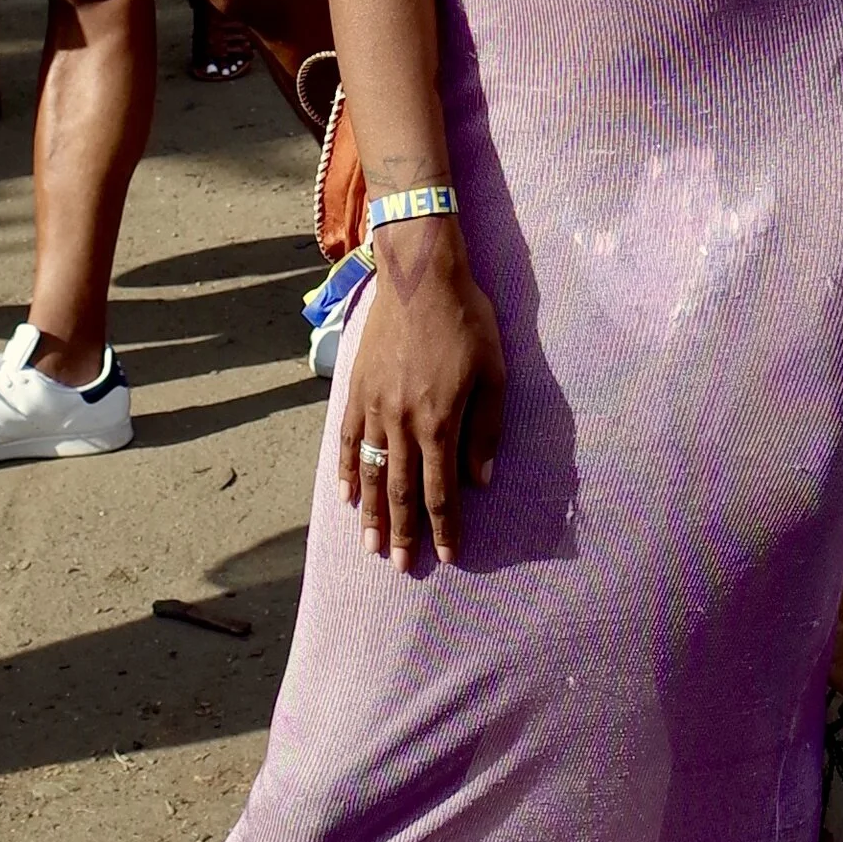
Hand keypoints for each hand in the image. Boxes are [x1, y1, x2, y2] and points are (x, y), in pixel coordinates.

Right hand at [336, 219, 505, 572]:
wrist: (419, 275)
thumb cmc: (467, 319)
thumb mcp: (494, 372)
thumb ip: (486, 428)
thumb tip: (480, 480)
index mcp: (440, 421)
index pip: (441, 491)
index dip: (444, 527)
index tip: (448, 556)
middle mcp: (403, 423)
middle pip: (403, 491)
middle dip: (403, 533)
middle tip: (401, 566)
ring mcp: (374, 408)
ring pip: (373, 473)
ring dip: (372, 514)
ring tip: (371, 547)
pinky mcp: (357, 390)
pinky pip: (350, 441)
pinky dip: (349, 471)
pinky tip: (348, 496)